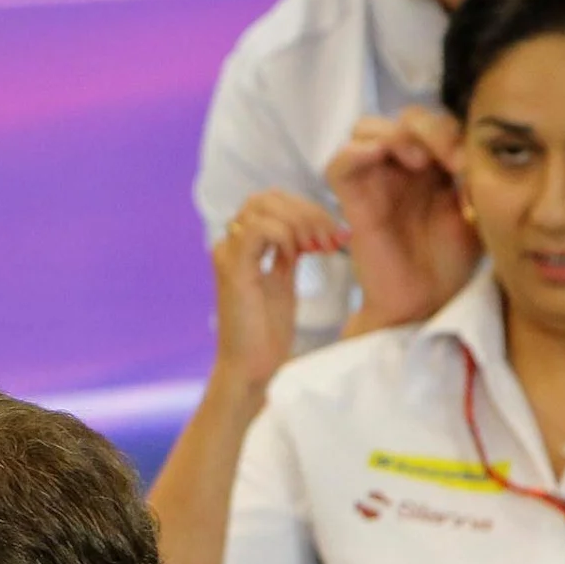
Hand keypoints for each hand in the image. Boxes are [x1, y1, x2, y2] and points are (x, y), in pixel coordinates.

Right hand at [210, 190, 342, 389]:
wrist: (252, 365)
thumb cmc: (265, 331)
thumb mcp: (283, 281)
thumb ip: (289, 252)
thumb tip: (313, 228)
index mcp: (241, 245)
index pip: (272, 202)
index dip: (307, 209)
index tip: (336, 234)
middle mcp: (229, 244)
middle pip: (266, 198)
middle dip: (307, 211)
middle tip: (332, 238)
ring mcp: (228, 254)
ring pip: (261, 207)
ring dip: (300, 221)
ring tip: (320, 247)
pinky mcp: (232, 268)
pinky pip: (258, 230)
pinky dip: (285, 236)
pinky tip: (298, 256)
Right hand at [326, 107, 477, 330]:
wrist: (428, 302)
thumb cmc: (452, 262)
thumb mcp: (477, 211)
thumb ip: (472, 176)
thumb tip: (467, 151)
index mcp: (433, 166)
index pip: (434, 124)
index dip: (451, 132)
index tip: (469, 165)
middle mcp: (401, 169)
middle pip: (401, 119)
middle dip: (426, 129)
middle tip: (449, 161)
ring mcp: (375, 183)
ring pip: (366, 129)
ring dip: (393, 135)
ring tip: (418, 161)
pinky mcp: (352, 203)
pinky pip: (339, 165)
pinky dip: (355, 152)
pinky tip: (382, 156)